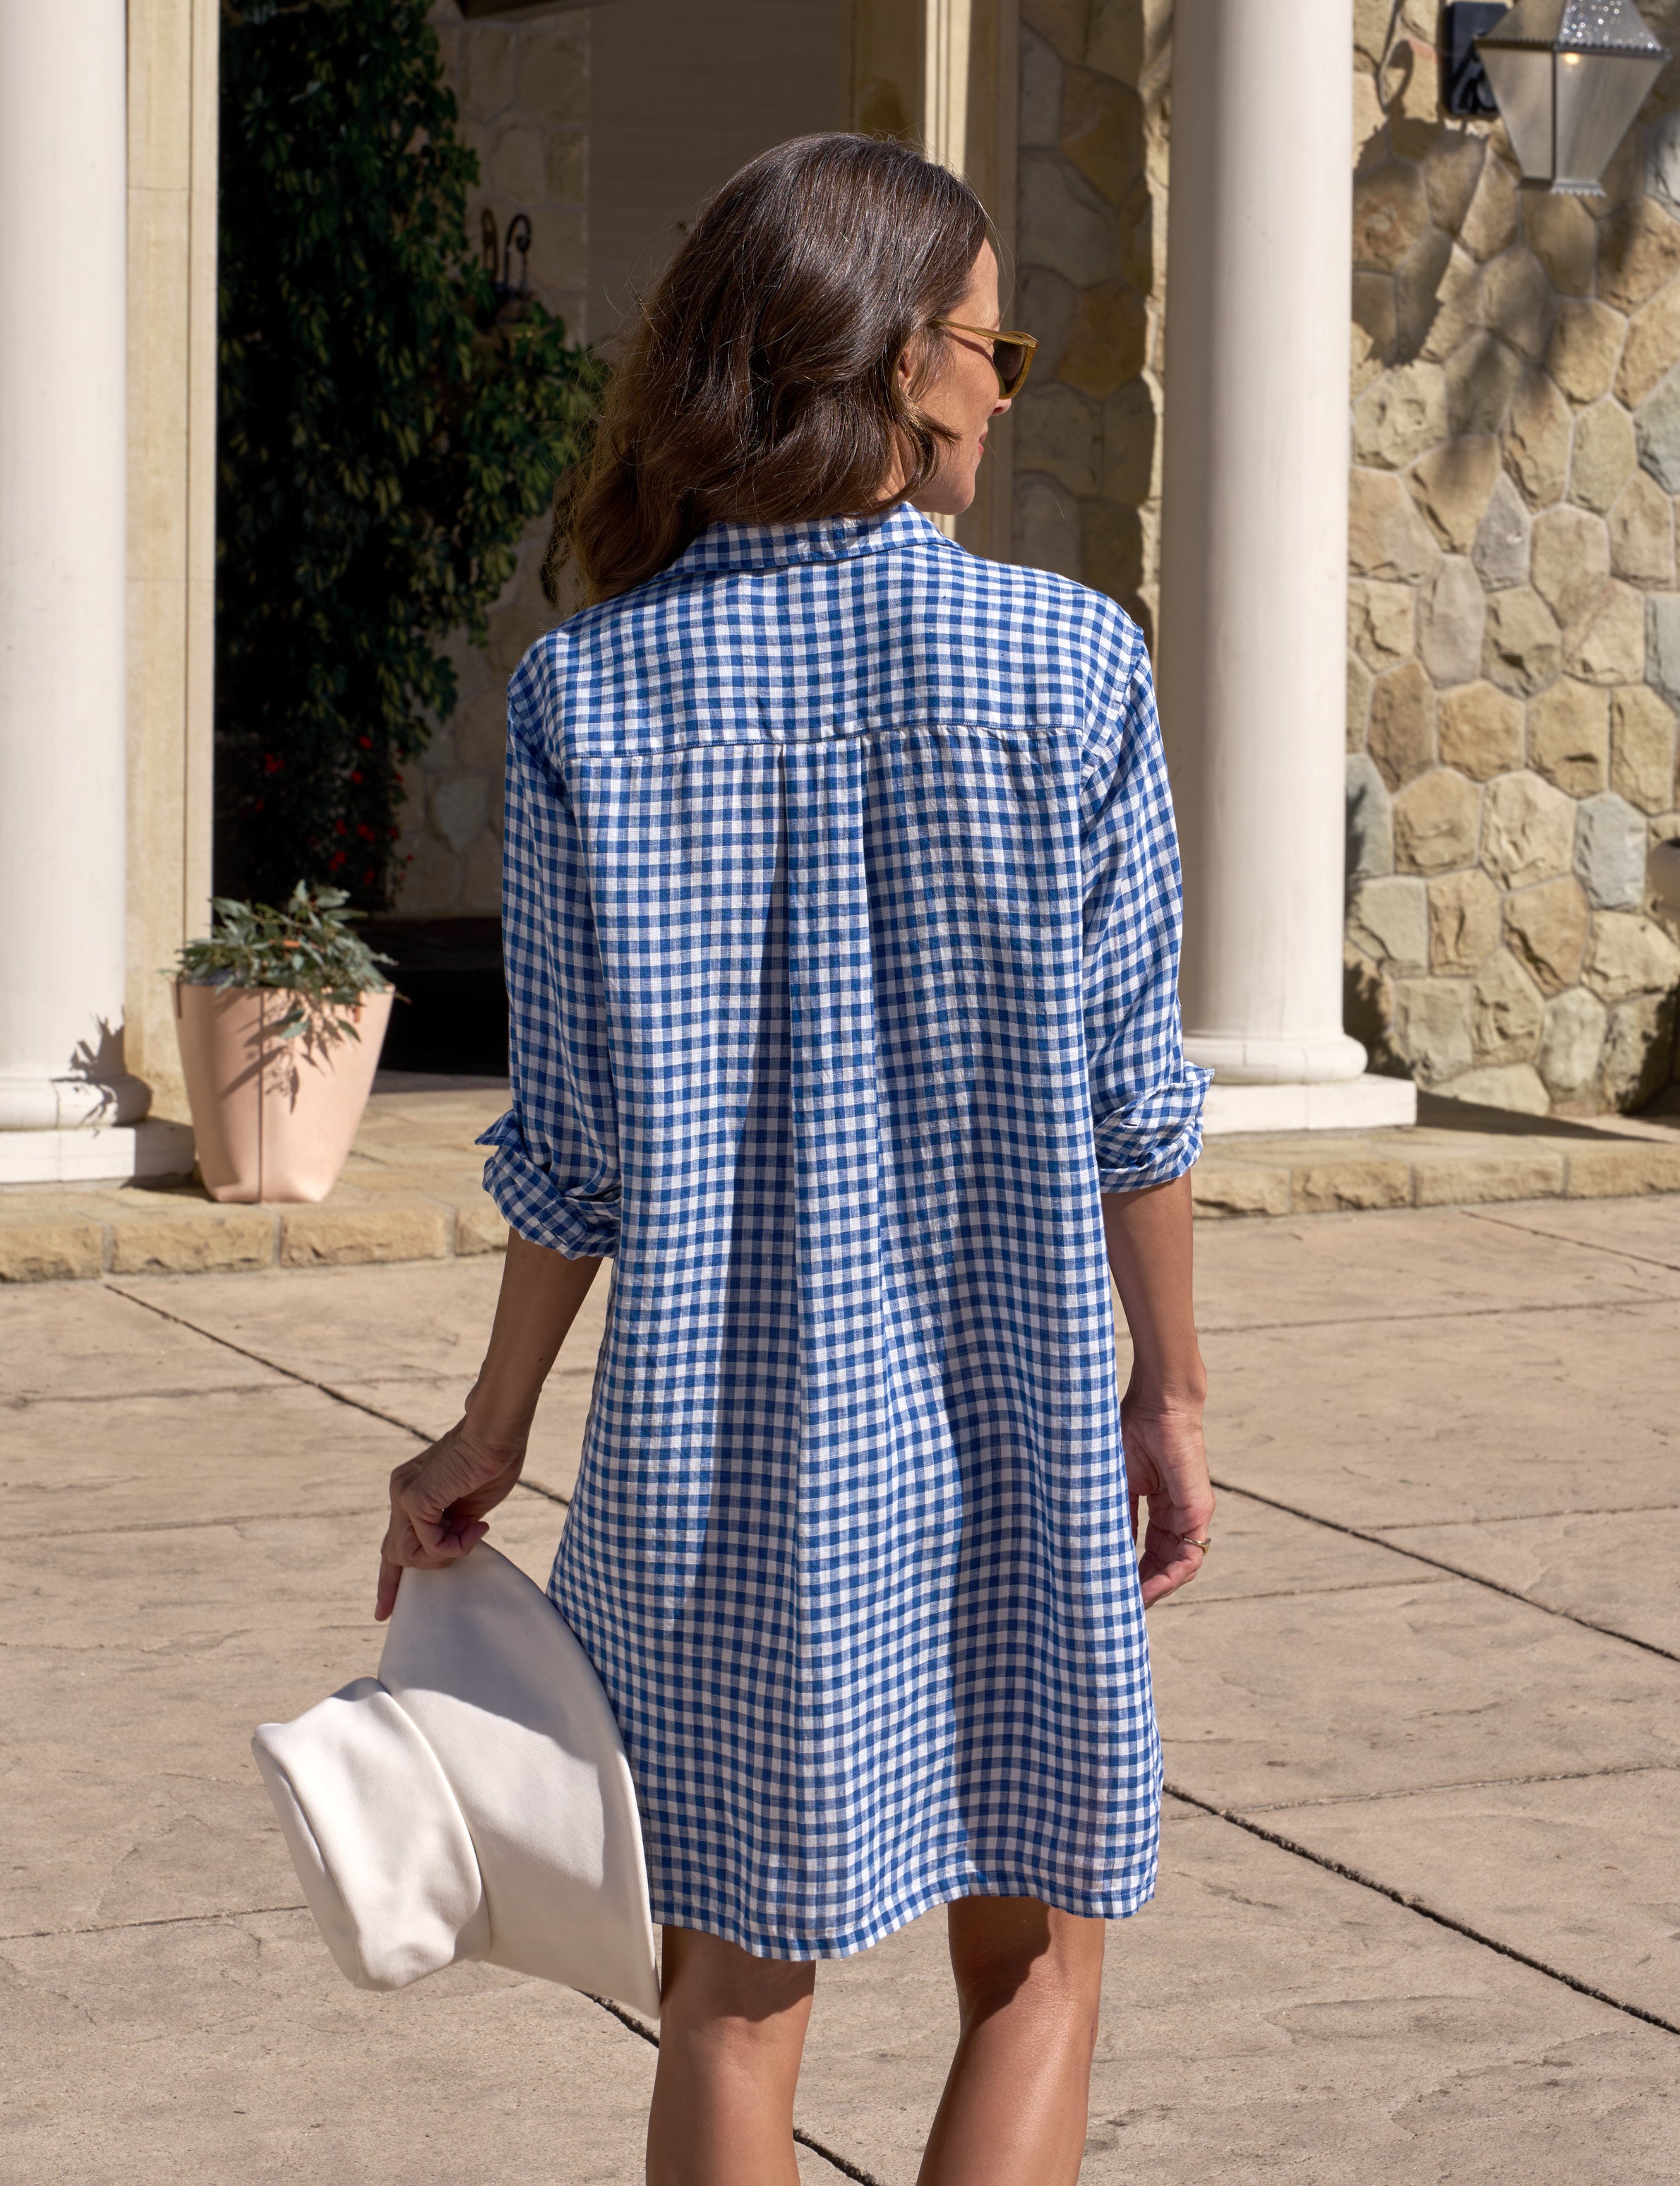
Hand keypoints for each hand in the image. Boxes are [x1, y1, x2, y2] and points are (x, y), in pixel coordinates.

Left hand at [375, 1421, 526, 1621]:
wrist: (497, 1431)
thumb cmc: (493, 1461)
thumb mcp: (467, 1507)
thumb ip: (451, 1527)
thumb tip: (447, 1549)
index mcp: (411, 1490)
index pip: (391, 1544)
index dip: (388, 1581)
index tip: (384, 1612)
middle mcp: (400, 1491)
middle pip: (397, 1555)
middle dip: (433, 1562)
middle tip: (470, 1537)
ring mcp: (402, 1494)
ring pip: (409, 1556)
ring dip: (447, 1552)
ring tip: (474, 1527)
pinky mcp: (414, 1498)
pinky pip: (429, 1545)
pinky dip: (456, 1544)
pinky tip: (476, 1524)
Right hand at [1122, 1392, 1213, 1608]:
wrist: (1156, 1403)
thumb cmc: (1130, 1431)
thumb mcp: (1113, 1483)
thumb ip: (1111, 1515)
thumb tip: (1091, 1552)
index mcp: (1157, 1506)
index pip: (1146, 1551)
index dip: (1129, 1574)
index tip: (1107, 1592)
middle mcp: (1177, 1515)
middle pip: (1163, 1564)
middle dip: (1142, 1589)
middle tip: (1116, 1610)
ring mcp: (1190, 1514)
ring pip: (1178, 1566)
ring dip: (1155, 1589)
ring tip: (1130, 1606)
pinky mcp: (1199, 1510)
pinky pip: (1189, 1555)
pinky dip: (1170, 1576)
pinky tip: (1148, 1589)